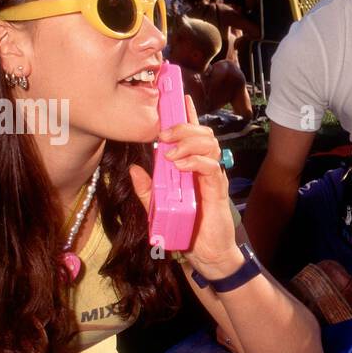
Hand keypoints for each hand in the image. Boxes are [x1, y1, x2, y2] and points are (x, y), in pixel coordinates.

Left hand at [128, 93, 237, 276]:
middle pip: (202, 132)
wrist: (208, 254)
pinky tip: (179, 166)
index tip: (177, 98)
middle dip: (182, 126)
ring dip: (187, 141)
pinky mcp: (217, 189)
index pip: (192, 134)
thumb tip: (134, 169)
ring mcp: (213, 177)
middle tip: (162, 134)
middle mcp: (205, 167)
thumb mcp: (159, 208)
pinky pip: (211, 166)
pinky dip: (195, 161)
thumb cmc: (187, 230)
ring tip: (170, 152)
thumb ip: (147, 190)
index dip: (187, 114)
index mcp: (192, 166)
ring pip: (209, 144)